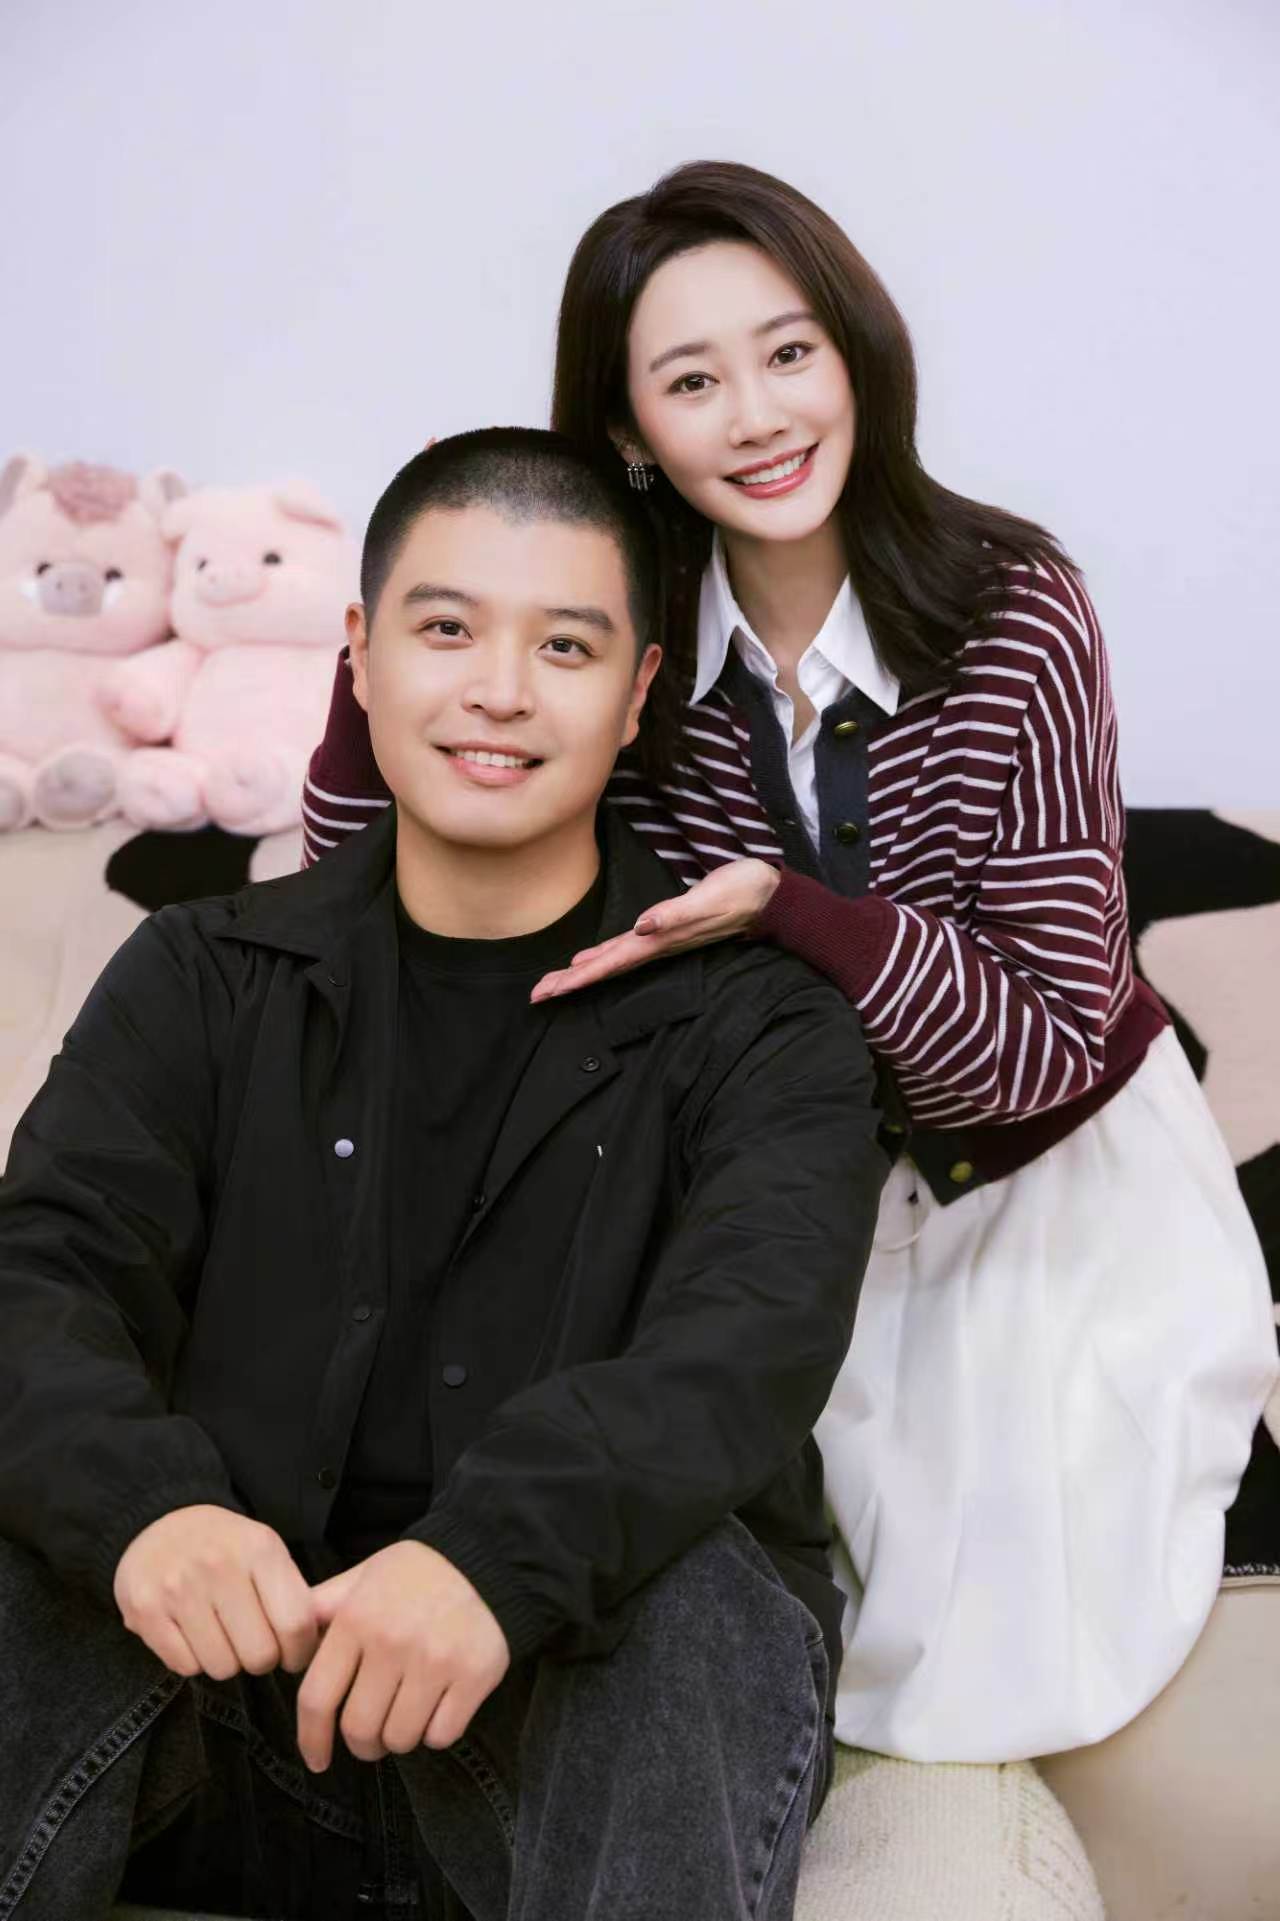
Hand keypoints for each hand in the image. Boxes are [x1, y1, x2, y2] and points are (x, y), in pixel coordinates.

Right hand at [113, 1504, 318, 1680]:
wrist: (160, 1522)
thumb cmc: (225, 1547)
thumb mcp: (266, 1551)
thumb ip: (293, 1594)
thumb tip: (320, 1643)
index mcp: (260, 1549)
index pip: (295, 1623)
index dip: (300, 1652)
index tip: (293, 1655)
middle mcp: (219, 1566)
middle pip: (259, 1655)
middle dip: (261, 1661)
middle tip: (253, 1646)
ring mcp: (179, 1589)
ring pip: (221, 1667)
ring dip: (226, 1662)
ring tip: (221, 1636)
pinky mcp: (146, 1611)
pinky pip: (185, 1667)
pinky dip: (193, 1661)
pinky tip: (192, 1635)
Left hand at [297, 1541, 509, 1771]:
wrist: (486, 1560)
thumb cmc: (415, 1575)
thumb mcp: (362, 1577)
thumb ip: (322, 1610)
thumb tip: (285, 1649)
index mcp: (356, 1619)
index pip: (317, 1698)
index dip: (311, 1739)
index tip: (317, 1760)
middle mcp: (392, 1642)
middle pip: (359, 1729)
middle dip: (362, 1744)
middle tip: (371, 1736)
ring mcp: (435, 1660)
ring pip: (400, 1738)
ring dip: (400, 1739)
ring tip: (407, 1716)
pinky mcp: (473, 1674)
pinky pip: (442, 1735)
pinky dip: (436, 1732)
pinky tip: (438, 1707)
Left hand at [531, 858, 781, 1001]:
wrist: (770, 895)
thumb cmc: (743, 892)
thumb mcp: (710, 899)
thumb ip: (676, 915)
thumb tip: (642, 926)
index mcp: (661, 940)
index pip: (611, 963)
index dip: (579, 977)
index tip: (549, 991)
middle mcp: (658, 944)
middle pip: (606, 967)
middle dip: (570, 981)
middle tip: (536, 996)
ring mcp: (664, 939)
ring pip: (615, 960)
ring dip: (584, 972)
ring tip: (555, 983)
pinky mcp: (670, 930)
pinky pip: (629, 949)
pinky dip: (606, 957)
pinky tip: (593, 959)